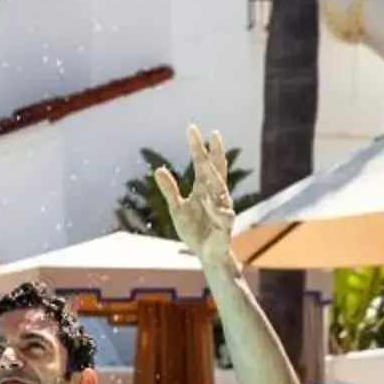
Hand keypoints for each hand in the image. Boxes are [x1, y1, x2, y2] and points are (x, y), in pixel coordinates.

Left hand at [154, 125, 236, 272]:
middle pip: (216, 169)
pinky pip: (222, 214)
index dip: (198, 147)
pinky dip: (215, 208)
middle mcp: (216, 194)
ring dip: (214, 176)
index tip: (193, 128)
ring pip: (220, 189)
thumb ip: (169, 190)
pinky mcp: (226, 225)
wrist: (207, 255)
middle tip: (213, 134)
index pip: (202, 163)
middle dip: (214, 153)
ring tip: (206, 163)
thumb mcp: (177, 208)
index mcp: (204, 188)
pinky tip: (209, 200)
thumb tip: (158, 169)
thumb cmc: (195, 230)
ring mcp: (222, 208)